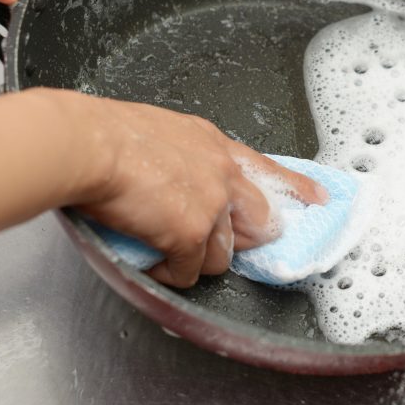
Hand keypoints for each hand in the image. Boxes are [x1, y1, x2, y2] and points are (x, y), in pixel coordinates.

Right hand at [0, 89, 328, 287]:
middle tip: (219, 243)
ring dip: (196, 259)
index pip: (268, 168)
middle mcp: (221, 172)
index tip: (319, 200)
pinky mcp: (190, 233)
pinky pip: (190, 272)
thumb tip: (171, 180)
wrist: (85, 144)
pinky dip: (170, 274)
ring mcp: (211, 204)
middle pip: (258, 220)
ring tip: (167, 250)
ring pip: (222, 254)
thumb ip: (179, 156)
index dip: (297, 188)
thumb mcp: (158, 131)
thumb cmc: (103, 133)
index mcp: (213, 143)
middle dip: (245, 238)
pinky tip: (152, 263)